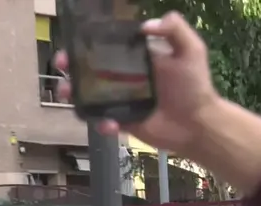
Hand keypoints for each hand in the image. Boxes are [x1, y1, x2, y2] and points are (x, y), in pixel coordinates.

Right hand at [54, 13, 220, 157]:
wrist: (198, 124)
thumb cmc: (195, 85)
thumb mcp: (191, 50)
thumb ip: (174, 30)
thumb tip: (143, 25)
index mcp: (137, 58)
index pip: (107, 46)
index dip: (88, 43)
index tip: (74, 43)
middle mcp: (125, 77)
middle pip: (90, 70)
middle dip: (72, 68)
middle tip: (62, 66)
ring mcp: (122, 100)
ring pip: (90, 96)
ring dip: (75, 95)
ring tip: (68, 95)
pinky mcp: (123, 121)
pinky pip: (103, 120)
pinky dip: (101, 122)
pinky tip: (109, 123)